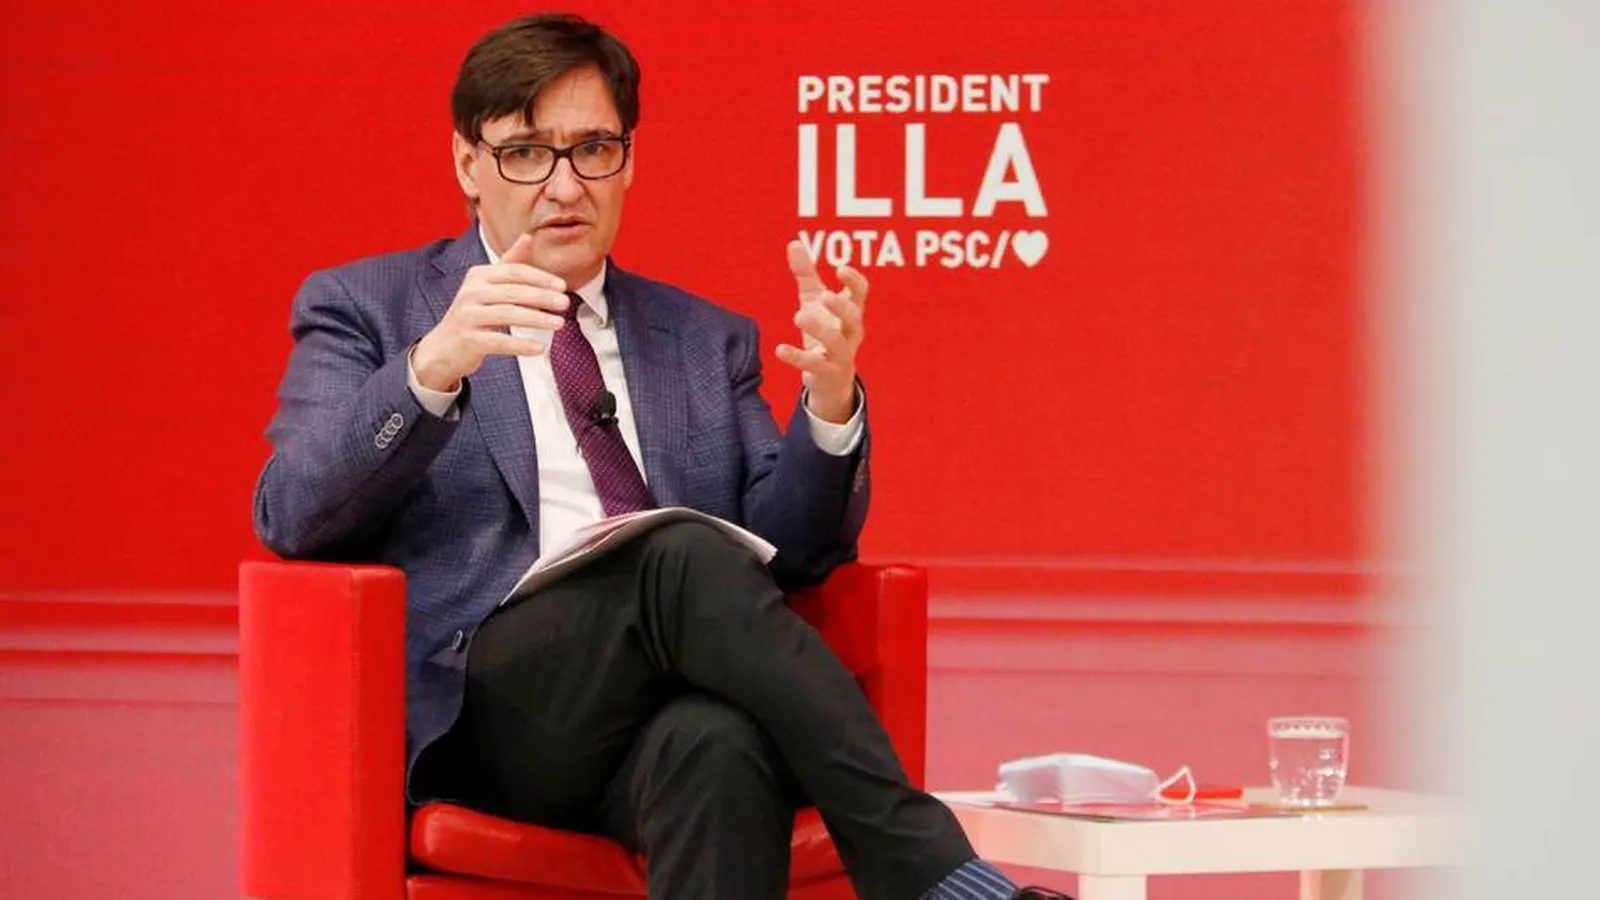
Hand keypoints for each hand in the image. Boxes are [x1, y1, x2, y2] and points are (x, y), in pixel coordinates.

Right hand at [411, 233, 570, 391]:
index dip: (540, 277)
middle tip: (565, 303)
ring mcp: (468, 316)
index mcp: (479, 275)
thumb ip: (509, 263)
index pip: (514, 271)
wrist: (444, 347)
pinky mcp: (468, 339)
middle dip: (542, 297)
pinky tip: (540, 348)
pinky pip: (498, 341)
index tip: (562, 286)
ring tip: (559, 324)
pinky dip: (521, 345)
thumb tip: (528, 236)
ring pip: (507, 314)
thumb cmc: (473, 313)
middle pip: (512, 292)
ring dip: (536, 319)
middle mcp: (471, 292)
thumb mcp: (488, 285)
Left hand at [776, 240, 866, 423]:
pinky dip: (797, 357)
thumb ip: (805, 273)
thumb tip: (793, 242)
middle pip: (853, 318)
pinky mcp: (825, 371)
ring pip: (836, 342)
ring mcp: (840, 354)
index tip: (842, 268)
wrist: (830, 377)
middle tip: (825, 295)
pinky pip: (812, 364)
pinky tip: (780, 349)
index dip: (854, 282)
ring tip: (799, 316)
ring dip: (819, 329)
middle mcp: (850, 333)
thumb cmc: (825, 329)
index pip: (860, 294)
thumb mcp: (813, 299)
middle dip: (841, 307)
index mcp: (851, 311)